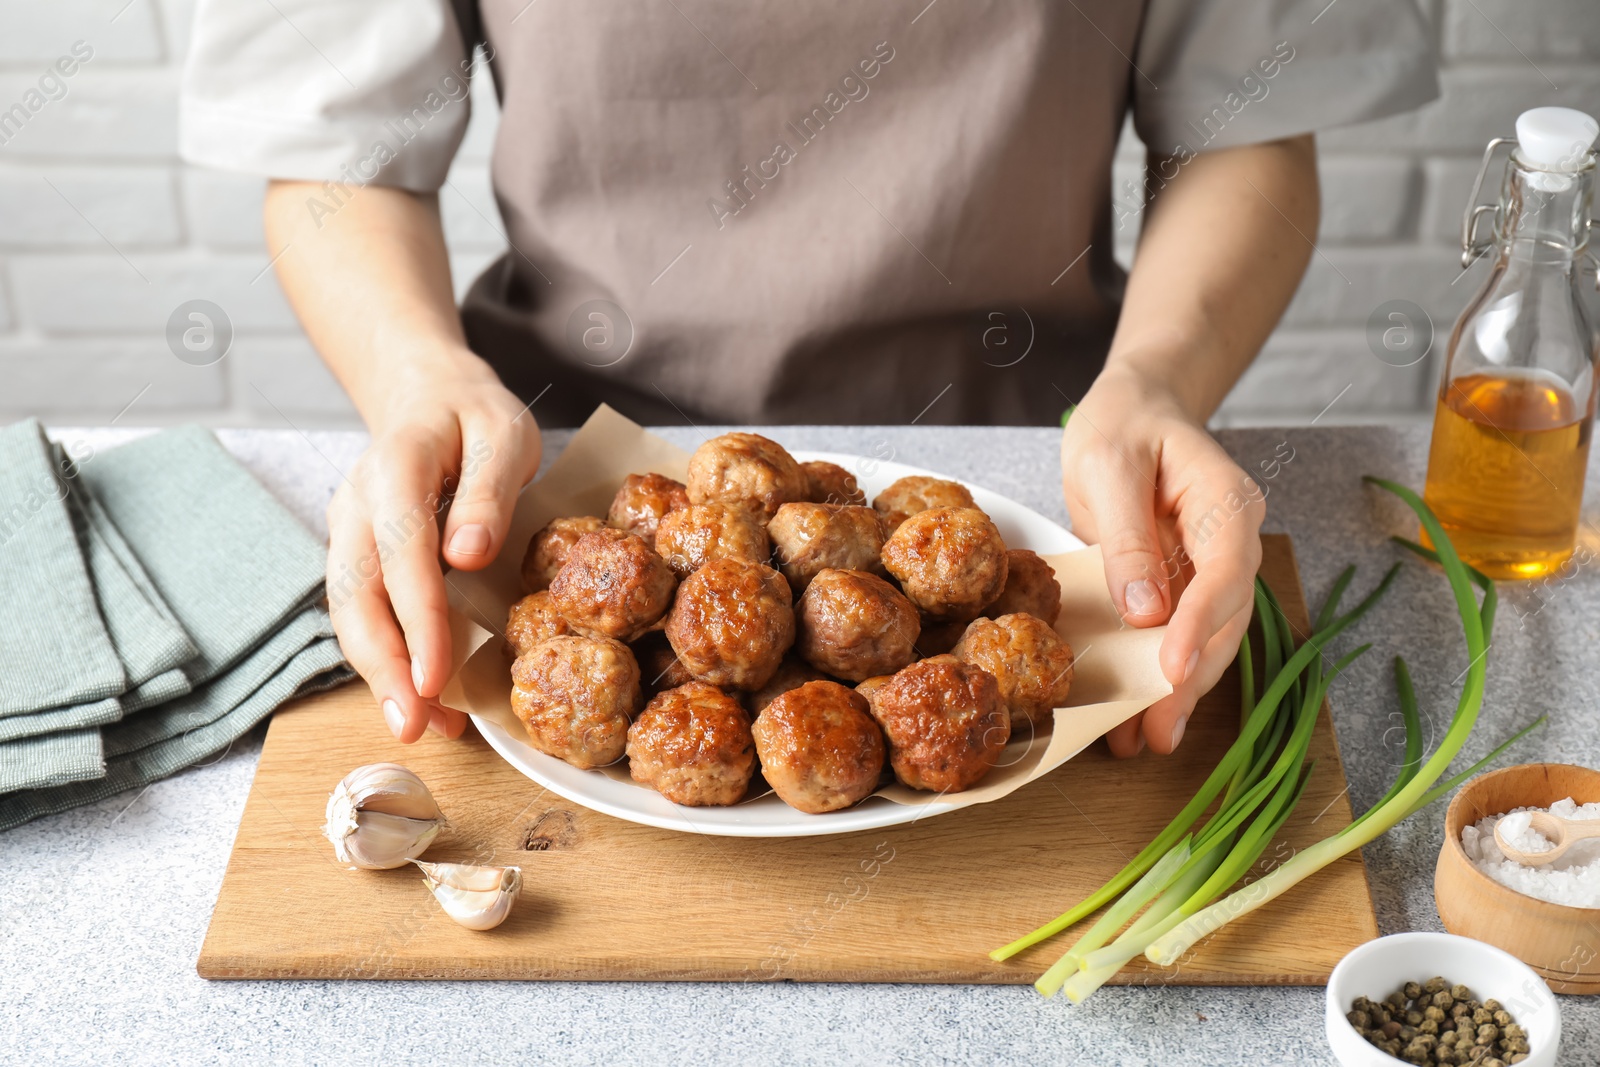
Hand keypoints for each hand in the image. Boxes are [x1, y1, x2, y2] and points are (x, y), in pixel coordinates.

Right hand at [325, 349, 540, 742]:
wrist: (426, 393)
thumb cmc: (474, 416)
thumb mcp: (504, 433)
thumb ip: (488, 491)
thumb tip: (467, 556)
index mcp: (395, 467)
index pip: (401, 551)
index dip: (417, 617)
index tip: (437, 674)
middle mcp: (356, 504)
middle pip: (356, 594)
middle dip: (382, 667)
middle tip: (415, 727)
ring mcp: (347, 531)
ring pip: (350, 613)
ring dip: (381, 675)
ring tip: (421, 728)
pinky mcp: (355, 555)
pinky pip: (363, 613)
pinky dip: (387, 660)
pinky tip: (423, 699)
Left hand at [1060, 363, 1263, 756]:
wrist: (1133, 409)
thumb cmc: (1122, 426)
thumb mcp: (1111, 466)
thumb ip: (1128, 538)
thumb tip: (1145, 612)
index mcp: (1227, 501)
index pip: (1225, 572)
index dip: (1201, 625)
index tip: (1172, 669)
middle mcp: (1232, 541)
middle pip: (1225, 619)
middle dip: (1191, 678)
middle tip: (1158, 729)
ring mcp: (1213, 568)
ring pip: (1210, 639)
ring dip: (1178, 692)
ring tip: (1145, 739)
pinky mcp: (1186, 587)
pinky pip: (1179, 637)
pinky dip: (1159, 678)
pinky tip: (1135, 720)